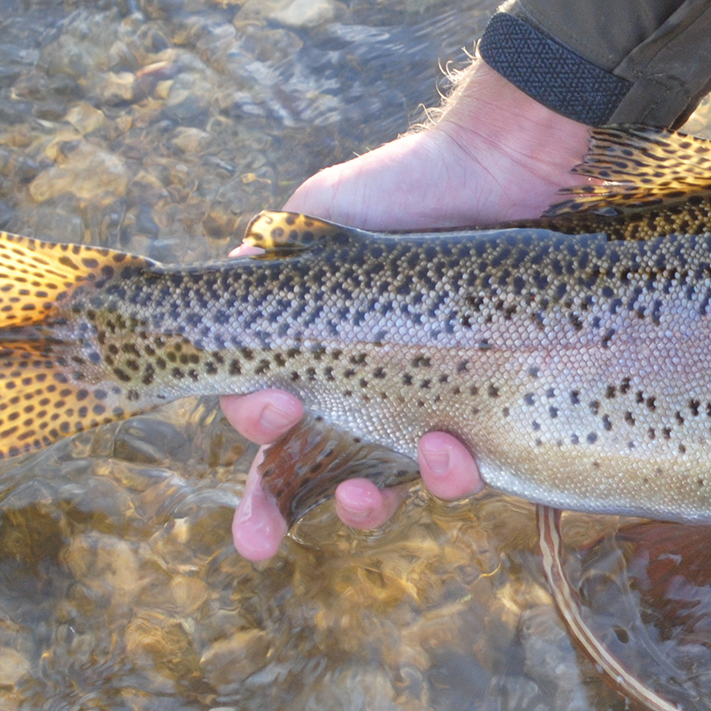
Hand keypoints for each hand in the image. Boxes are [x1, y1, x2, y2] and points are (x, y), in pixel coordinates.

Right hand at [223, 63, 591, 559]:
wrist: (501, 174)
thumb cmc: (401, 191)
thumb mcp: (310, 220)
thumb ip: (254, 269)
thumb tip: (209, 315)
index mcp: (322, 362)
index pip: (277, 441)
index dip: (260, 500)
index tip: (259, 511)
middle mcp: (376, 394)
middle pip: (326, 483)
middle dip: (294, 520)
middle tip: (269, 535)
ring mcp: (439, 406)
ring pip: (399, 489)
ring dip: (376, 505)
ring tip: (372, 488)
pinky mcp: (499, 409)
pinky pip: (475, 466)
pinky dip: (454, 474)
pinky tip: (453, 449)